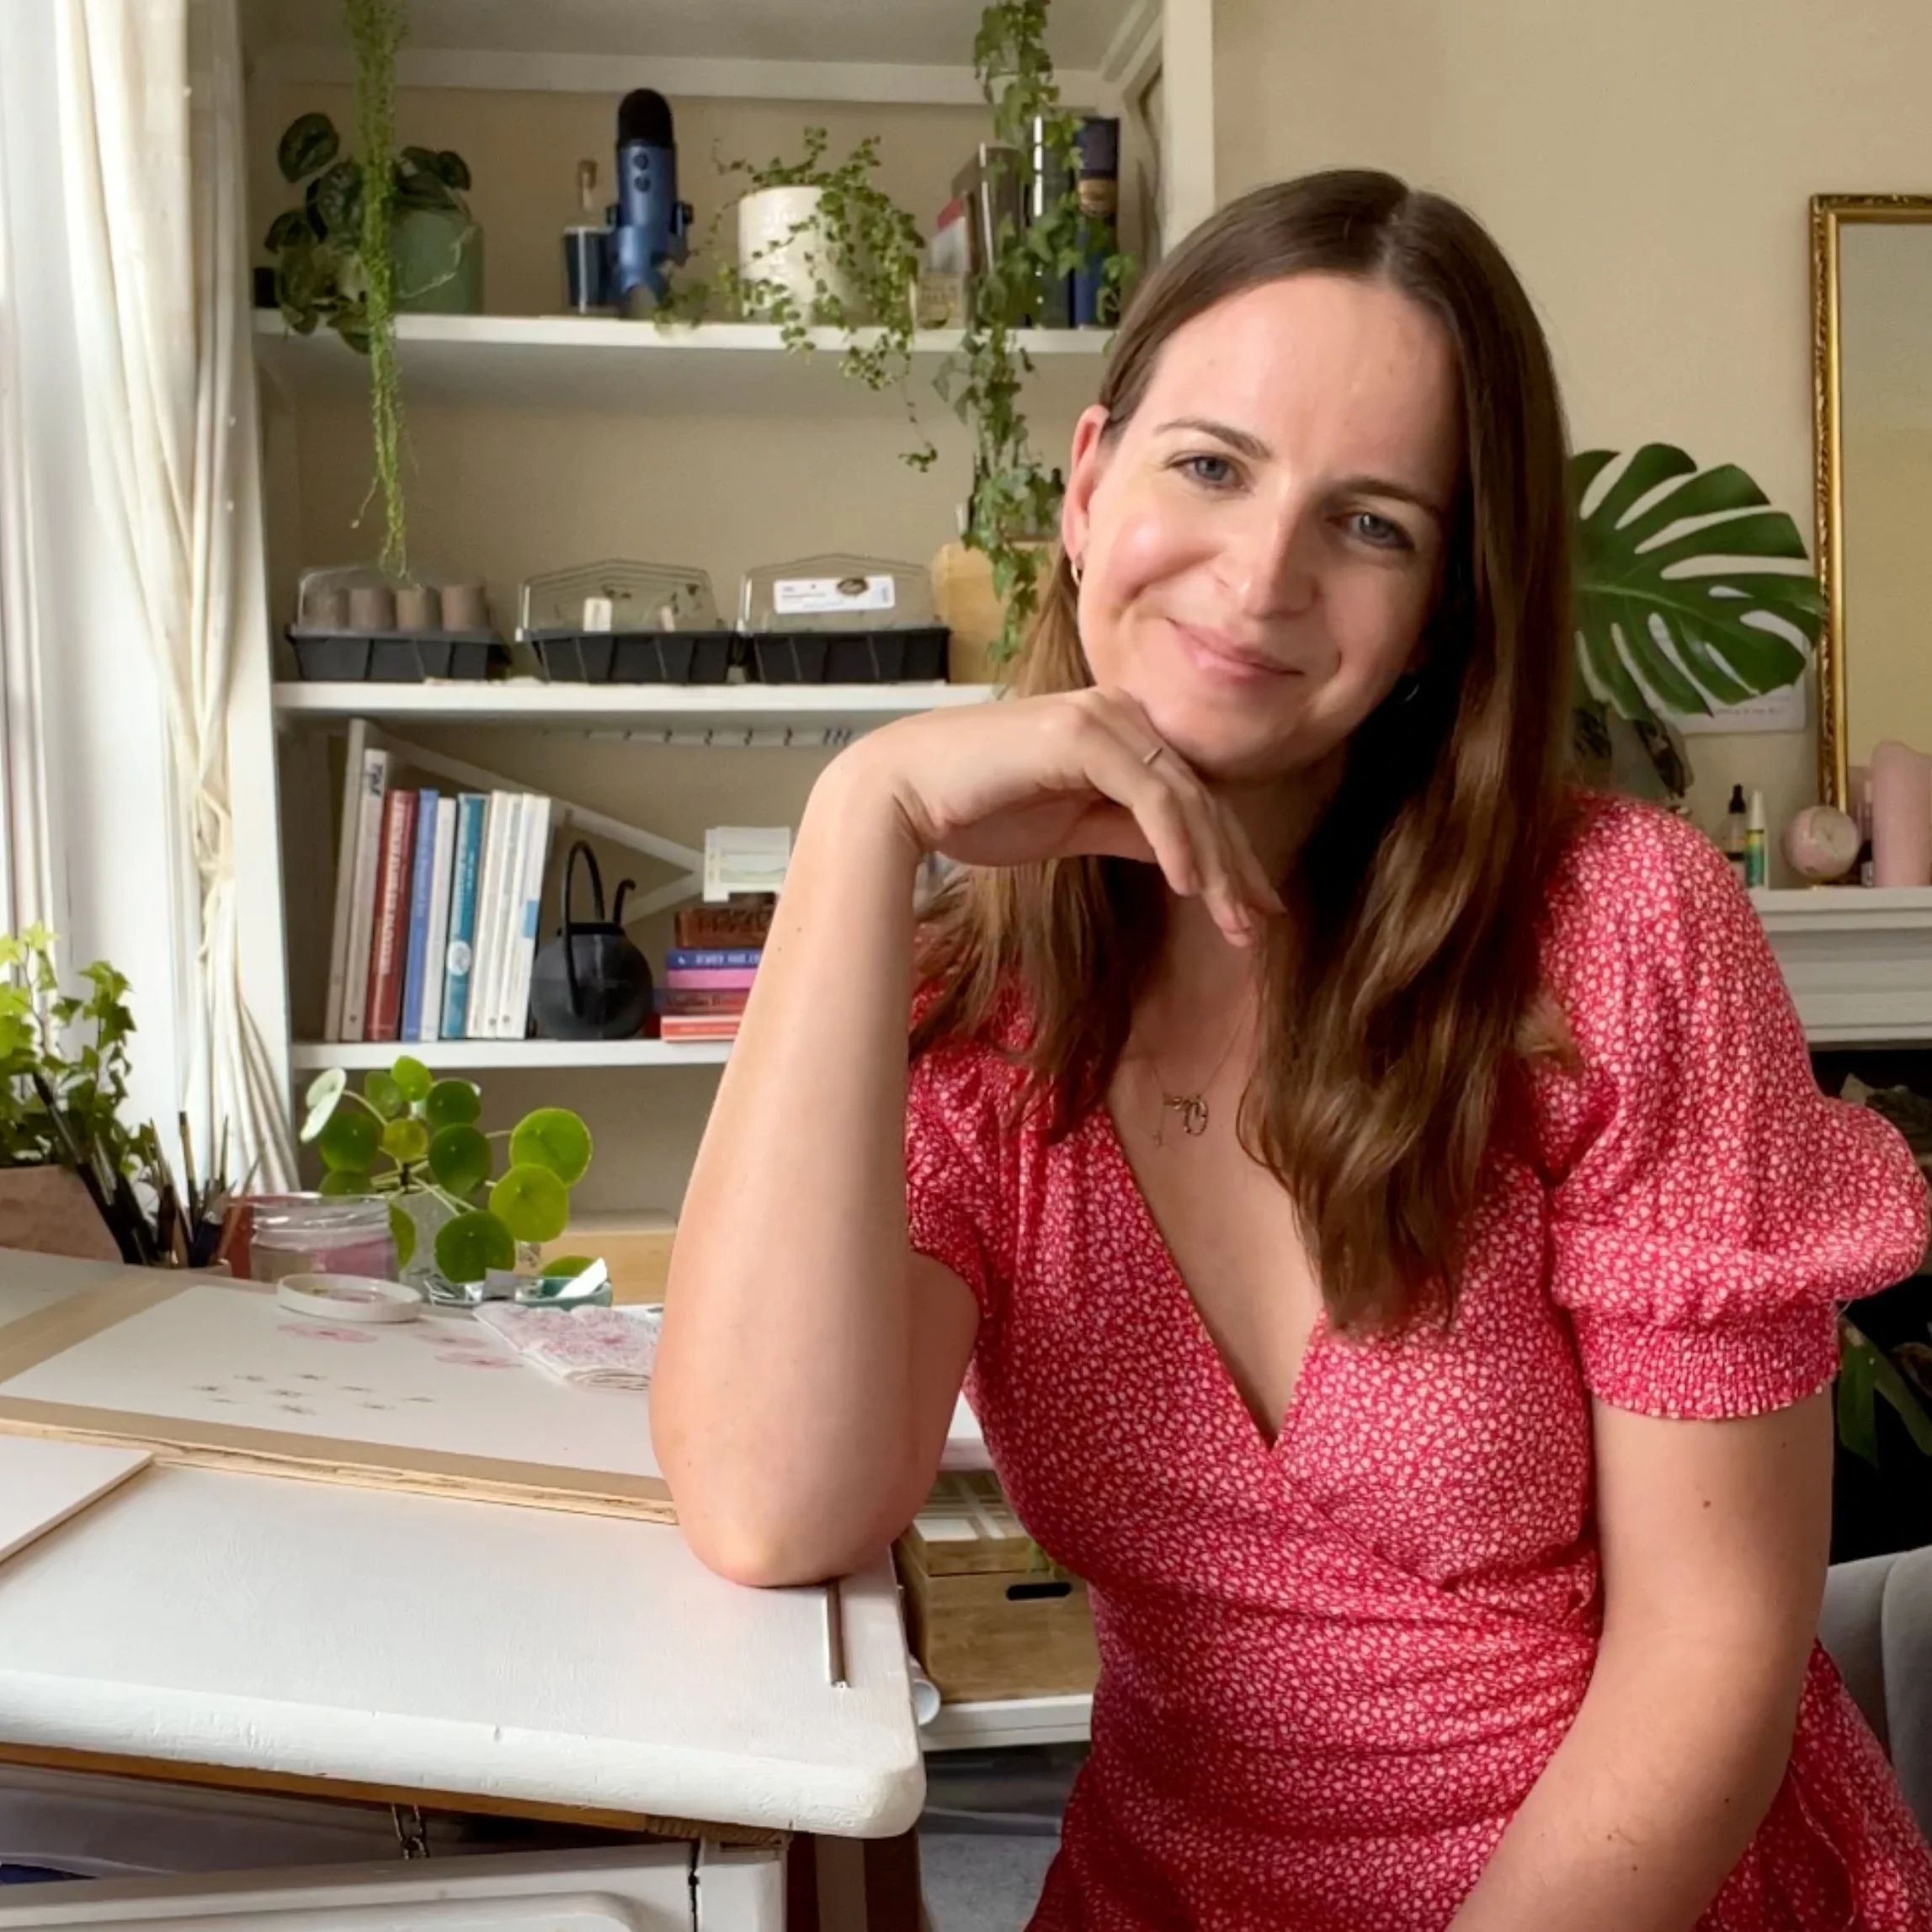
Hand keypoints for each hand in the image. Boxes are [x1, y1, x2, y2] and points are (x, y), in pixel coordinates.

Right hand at [838, 688, 1284, 946]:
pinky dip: (1177, 840)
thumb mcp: (1069, 828)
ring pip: (1185, 796)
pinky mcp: (1083, 734)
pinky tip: (1192, 887)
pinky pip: (1150, 793)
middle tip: (1258, 927)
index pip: (1191, 796)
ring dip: (1216, 864)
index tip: (1253, 911)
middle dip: (1235, 867)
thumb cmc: (974, 809)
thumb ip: (1125, 830)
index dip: (1228, 854)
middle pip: (1200, 796)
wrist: (901, 791)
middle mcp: (1118, 713)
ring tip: (1234, 922)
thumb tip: (1182, 859)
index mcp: (1118, 730)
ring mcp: (1103, 717)